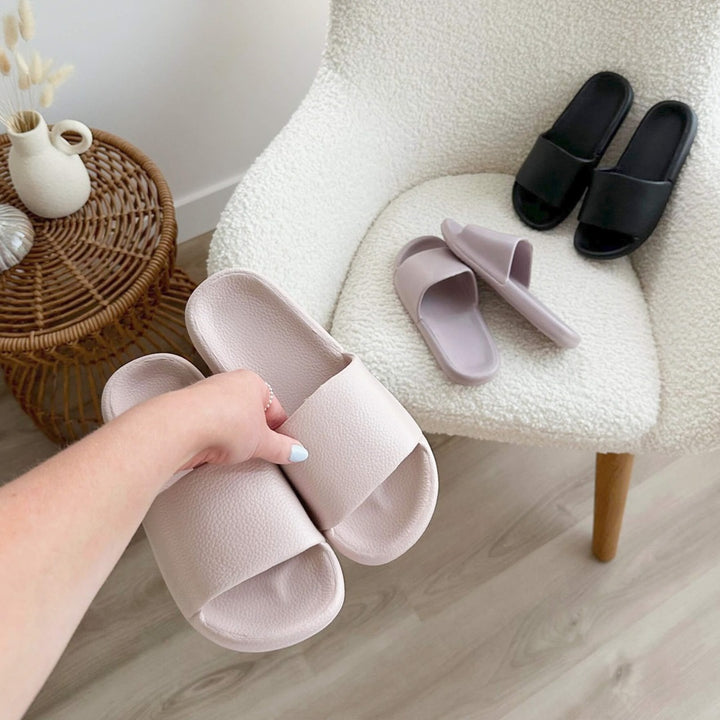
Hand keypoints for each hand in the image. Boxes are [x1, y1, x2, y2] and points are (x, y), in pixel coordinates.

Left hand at [165, 369, 305, 470]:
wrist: (180, 427)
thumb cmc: (221, 420)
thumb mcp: (262, 442)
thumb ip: (282, 448)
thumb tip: (295, 451)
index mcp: (252, 381)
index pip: (274, 408)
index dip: (280, 431)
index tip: (282, 448)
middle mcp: (227, 384)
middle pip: (250, 415)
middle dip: (254, 436)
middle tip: (257, 454)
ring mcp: (205, 398)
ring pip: (227, 423)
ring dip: (231, 441)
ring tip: (233, 456)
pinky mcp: (187, 415)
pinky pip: (208, 431)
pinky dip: (212, 444)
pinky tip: (213, 456)